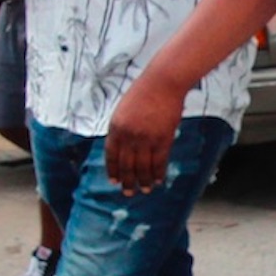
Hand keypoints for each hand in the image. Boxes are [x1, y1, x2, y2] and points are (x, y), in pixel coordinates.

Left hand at [105, 77, 185, 194]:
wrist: (163, 82)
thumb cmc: (145, 92)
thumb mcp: (124, 110)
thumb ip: (122, 129)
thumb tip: (125, 147)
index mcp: (116, 128)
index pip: (111, 156)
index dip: (113, 170)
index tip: (115, 181)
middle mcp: (129, 136)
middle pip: (127, 165)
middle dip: (128, 181)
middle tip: (129, 192)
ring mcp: (146, 138)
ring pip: (143, 166)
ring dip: (143, 180)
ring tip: (145, 190)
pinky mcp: (163, 138)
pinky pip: (159, 161)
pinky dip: (158, 172)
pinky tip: (158, 179)